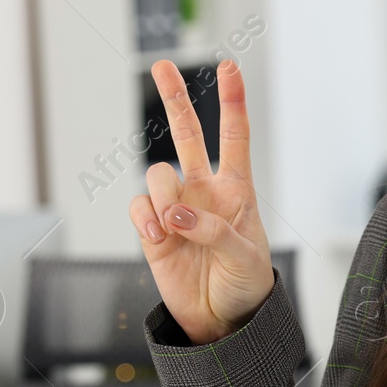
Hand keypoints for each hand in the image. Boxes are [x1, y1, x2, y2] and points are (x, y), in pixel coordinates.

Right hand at [129, 59, 272, 344]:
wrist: (221, 320)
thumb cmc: (245, 284)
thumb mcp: (247, 258)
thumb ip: (215, 231)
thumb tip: (176, 215)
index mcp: (237, 189)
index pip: (235, 136)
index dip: (232, 101)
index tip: (229, 67)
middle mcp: (204, 191)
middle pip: (187, 135)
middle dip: (174, 98)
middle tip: (161, 65)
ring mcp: (176, 208)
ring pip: (158, 175)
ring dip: (163, 197)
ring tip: (173, 229)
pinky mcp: (152, 230)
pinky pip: (139, 207)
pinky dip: (145, 219)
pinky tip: (159, 238)